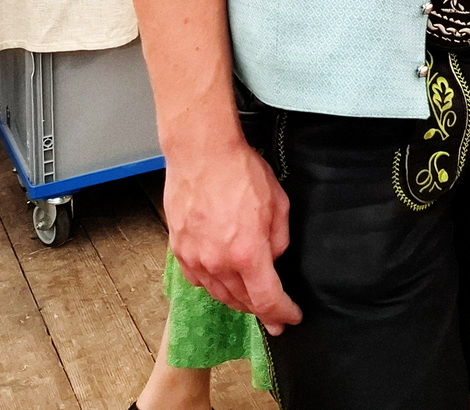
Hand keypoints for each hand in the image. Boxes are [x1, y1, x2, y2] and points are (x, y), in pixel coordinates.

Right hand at [162, 139, 300, 334]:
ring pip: (219, 294)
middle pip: (242, 301)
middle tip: (274, 317)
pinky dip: (213, 284)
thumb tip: (272, 259)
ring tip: (250, 301)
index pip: (267, 300)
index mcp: (247, 254)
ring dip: (237, 301)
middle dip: (261, 311)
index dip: (282, 313)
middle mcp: (218, 263)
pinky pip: (198, 279)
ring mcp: (195, 258)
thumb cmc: (240, 171)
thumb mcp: (278, 203)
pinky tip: (222, 281)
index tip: (291, 318)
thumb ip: (278, 239)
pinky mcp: (179, 249)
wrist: (201, 152)